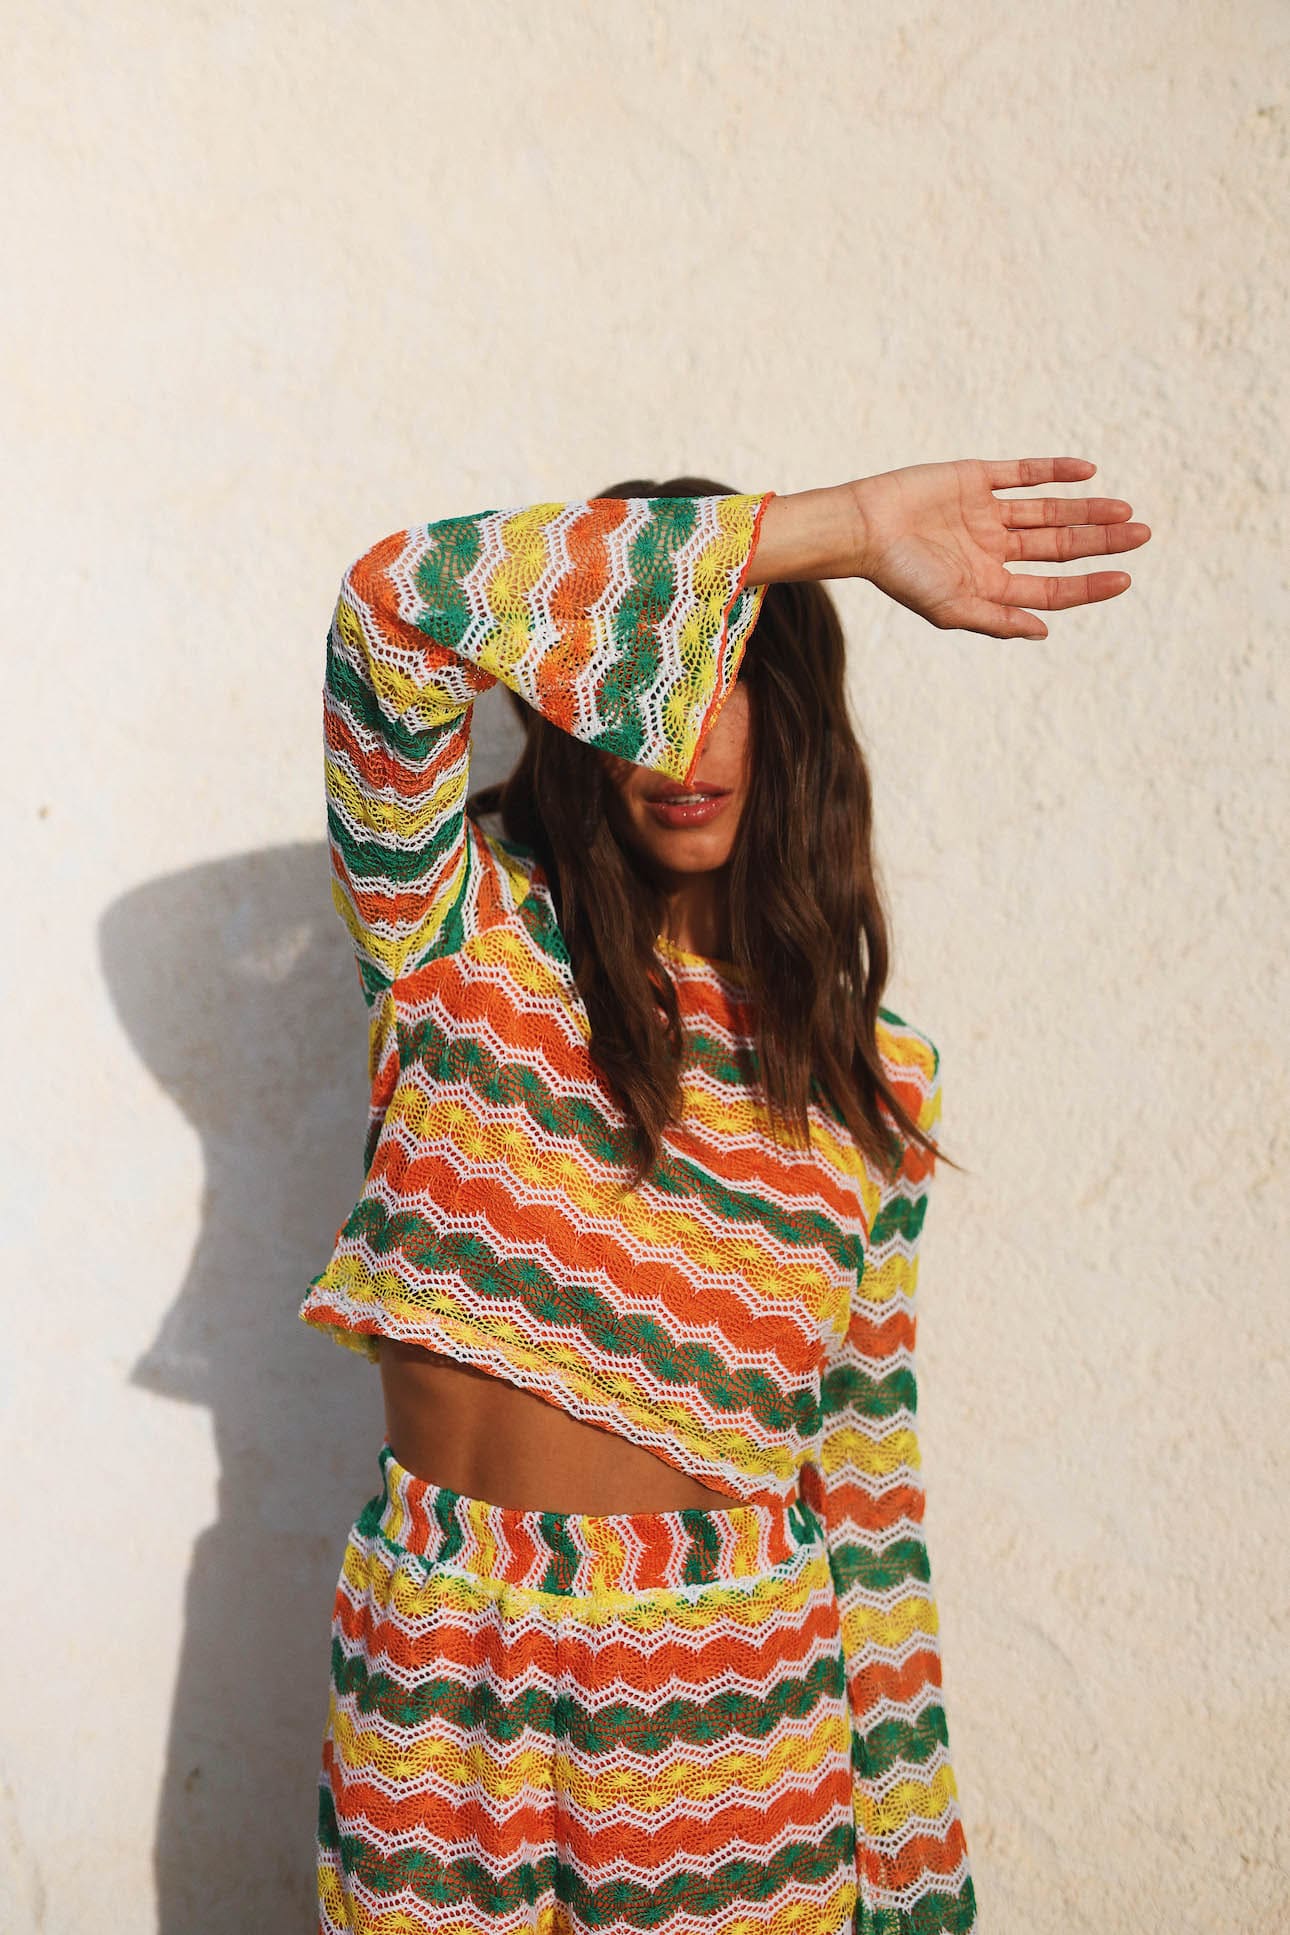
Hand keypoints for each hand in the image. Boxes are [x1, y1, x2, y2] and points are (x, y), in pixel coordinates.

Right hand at [849, 456, 1150, 639]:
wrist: (864, 529)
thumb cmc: (902, 576)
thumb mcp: (953, 608)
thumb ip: (998, 620)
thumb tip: (1045, 631)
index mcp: (990, 583)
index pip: (1052, 587)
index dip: (1089, 585)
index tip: (1125, 578)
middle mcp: (993, 548)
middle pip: (1059, 546)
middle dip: (1100, 542)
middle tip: (1143, 534)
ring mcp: (986, 512)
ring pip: (1049, 511)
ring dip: (1087, 510)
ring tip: (1125, 511)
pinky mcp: (975, 478)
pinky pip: (1023, 473)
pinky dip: (1055, 472)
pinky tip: (1087, 473)